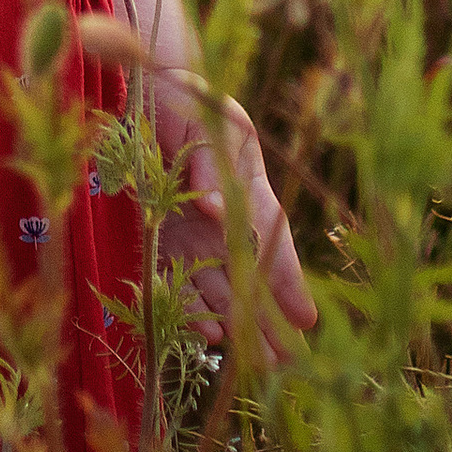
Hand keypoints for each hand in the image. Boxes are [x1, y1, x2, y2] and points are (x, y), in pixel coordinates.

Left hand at [147, 77, 315, 360]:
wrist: (145, 85)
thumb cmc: (186, 98)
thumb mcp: (209, 117)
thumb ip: (213, 161)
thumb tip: (217, 208)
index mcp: (247, 186)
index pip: (271, 240)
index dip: (288, 279)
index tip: (306, 317)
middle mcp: (224, 217)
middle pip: (251, 276)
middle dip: (270, 319)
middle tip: (292, 364)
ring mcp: (193, 231)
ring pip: (221, 287)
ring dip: (238, 326)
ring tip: (258, 366)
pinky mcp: (160, 236)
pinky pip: (178, 281)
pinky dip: (192, 309)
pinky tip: (208, 336)